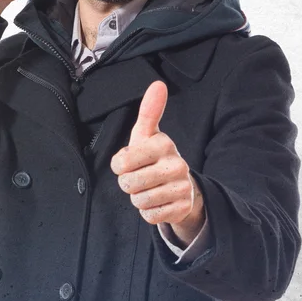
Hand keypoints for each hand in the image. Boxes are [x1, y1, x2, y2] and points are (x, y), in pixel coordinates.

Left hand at [110, 81, 204, 245]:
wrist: (181, 186)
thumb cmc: (154, 156)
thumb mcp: (147, 134)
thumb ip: (149, 110)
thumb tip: (158, 84)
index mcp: (163, 144)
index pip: (122, 162)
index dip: (119, 166)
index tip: (129, 162)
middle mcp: (176, 164)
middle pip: (128, 184)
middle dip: (128, 184)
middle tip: (140, 177)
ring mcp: (181, 188)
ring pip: (139, 201)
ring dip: (138, 198)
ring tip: (149, 188)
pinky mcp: (182, 208)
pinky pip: (150, 216)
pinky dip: (149, 211)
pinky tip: (158, 201)